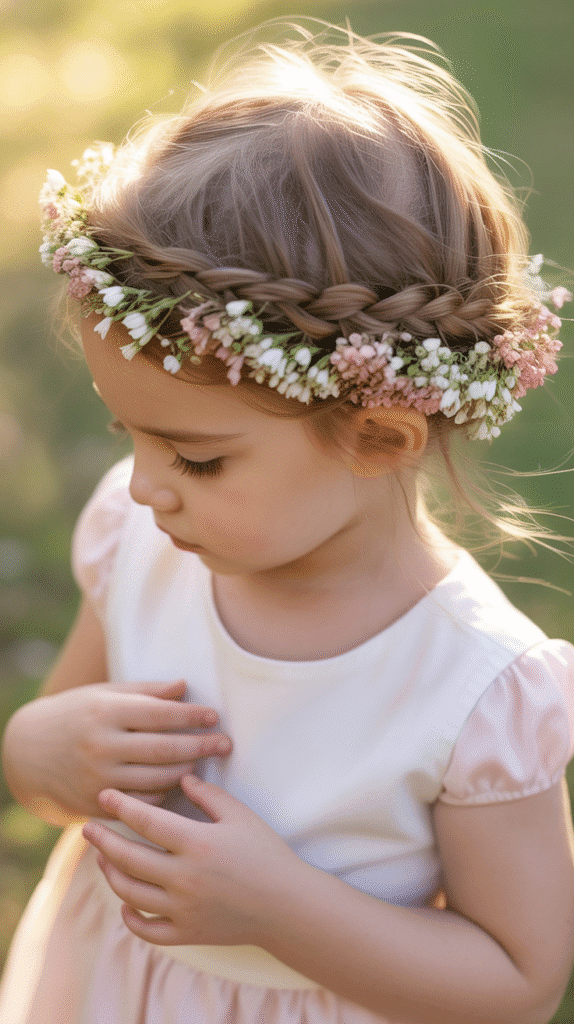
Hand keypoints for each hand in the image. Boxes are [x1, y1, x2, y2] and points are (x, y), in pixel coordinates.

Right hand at [3, 680, 231, 819]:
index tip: (214, 716)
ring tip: (204, 762)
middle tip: (226, 744)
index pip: (159, 714)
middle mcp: (102, 747)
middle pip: (163, 750)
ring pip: (156, 779)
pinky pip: (141, 802)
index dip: (190, 716)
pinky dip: (163, 793)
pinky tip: (176, 783)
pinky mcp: (96, 804)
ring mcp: (98, 778)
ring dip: (186, 772)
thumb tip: (185, 687)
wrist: (27, 754)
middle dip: (200, 746)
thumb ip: (146, 692)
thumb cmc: (74, 715)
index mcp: (106, 713)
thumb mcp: (104, 694)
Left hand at [82, 775, 304, 945]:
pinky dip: (129, 916)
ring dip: (111, 873)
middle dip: (103, 840)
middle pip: (128, 858)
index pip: (147, 822)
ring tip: (104, 857)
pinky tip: (125, 901)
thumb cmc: (266, 854)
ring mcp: (183, 909)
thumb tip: (180, 777)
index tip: (104, 795)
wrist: (287, 905)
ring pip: (130, 893)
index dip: (121, 806)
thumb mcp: (240, 815)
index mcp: (198, 844)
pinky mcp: (187, 933)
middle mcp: (185, 879)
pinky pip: (146, 929)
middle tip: (89, 827)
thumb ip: (208, 795)